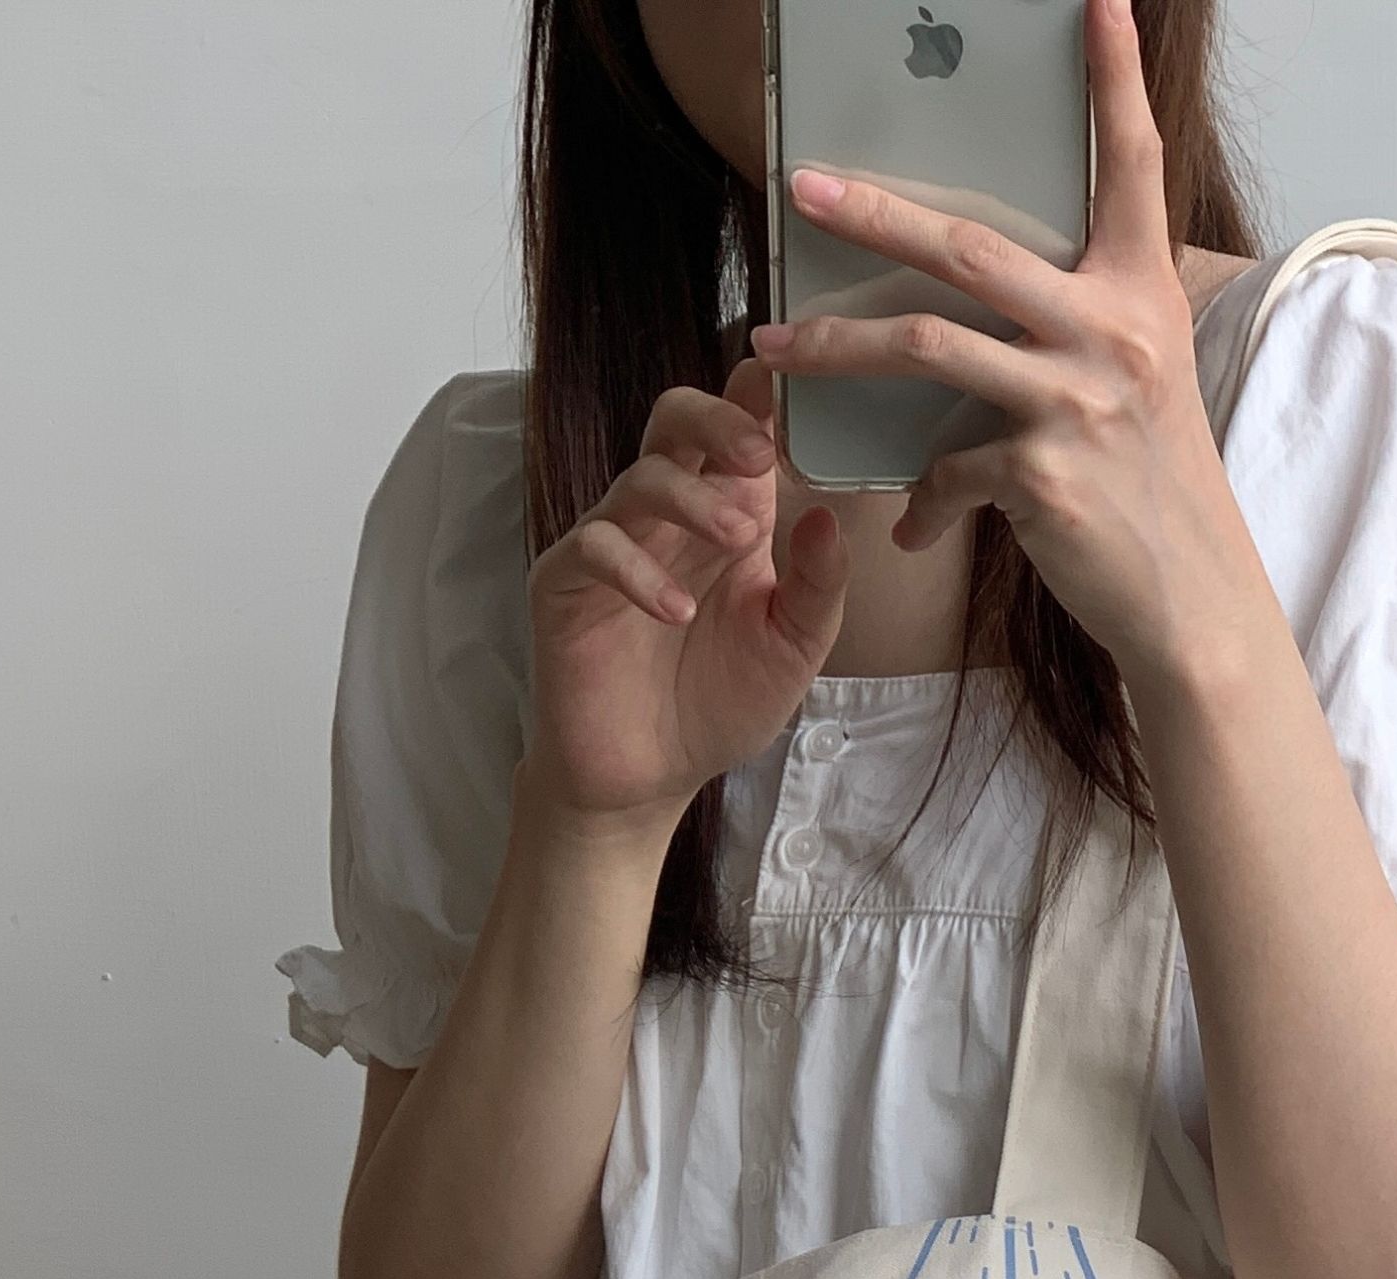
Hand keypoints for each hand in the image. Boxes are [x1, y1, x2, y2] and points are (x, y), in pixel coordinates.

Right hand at [521, 360, 851, 834]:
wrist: (650, 777)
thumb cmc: (718, 703)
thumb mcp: (793, 649)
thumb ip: (818, 588)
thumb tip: (828, 517)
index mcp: (727, 517)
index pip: (737, 434)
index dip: (759, 401)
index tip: (794, 383)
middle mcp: (668, 518)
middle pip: (675, 422)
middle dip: (716, 420)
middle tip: (757, 453)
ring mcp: (614, 544)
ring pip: (640, 479)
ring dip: (691, 499)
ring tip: (735, 540)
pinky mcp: (568, 583)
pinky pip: (596, 548)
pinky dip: (639, 573)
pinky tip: (677, 612)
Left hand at [750, 0, 1259, 692]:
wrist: (1192, 600)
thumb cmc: (1151, 488)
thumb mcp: (1135, 383)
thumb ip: (1072, 324)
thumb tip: (968, 302)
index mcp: (1141, 293)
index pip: (1131, 163)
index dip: (1113, 78)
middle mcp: (1114, 332)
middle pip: (968, 245)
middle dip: (873, 211)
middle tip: (802, 189)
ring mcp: (1077, 401)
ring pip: (926, 347)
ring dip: (836, 348)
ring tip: (774, 349)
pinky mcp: (1044, 475)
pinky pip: (946, 468)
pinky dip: (918, 500)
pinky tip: (907, 523)